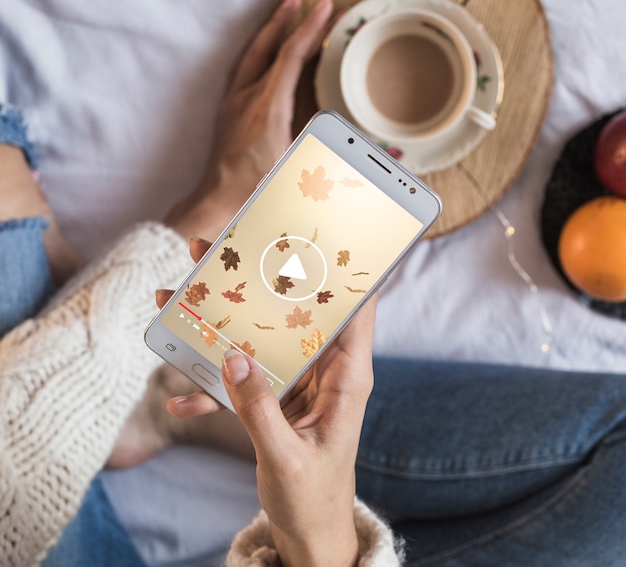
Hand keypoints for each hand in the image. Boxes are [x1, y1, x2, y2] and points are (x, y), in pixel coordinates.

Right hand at [159, 237, 376, 566]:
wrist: (308, 532)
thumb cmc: (312, 498)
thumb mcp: (285, 457)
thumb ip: (258, 409)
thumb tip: (233, 358)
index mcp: (347, 378)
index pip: (358, 311)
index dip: (347, 272)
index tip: (323, 235)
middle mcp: (325, 371)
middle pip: (296, 313)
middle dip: (261, 282)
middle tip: (223, 251)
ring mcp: (299, 383)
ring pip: (264, 338)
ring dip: (226, 322)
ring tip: (184, 297)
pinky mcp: (277, 398)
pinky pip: (245, 378)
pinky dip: (214, 383)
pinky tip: (180, 397)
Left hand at [165, 0, 333, 240]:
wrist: (218, 202)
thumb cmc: (257, 189)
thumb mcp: (299, 167)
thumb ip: (324, 144)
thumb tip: (347, 132)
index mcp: (268, 106)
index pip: (291, 55)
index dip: (311, 28)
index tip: (325, 6)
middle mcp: (246, 97)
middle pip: (265, 45)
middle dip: (284, 19)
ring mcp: (232, 103)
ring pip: (249, 55)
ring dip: (266, 33)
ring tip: (279, 17)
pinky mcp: (225, 113)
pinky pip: (240, 71)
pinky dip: (254, 54)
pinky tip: (259, 56)